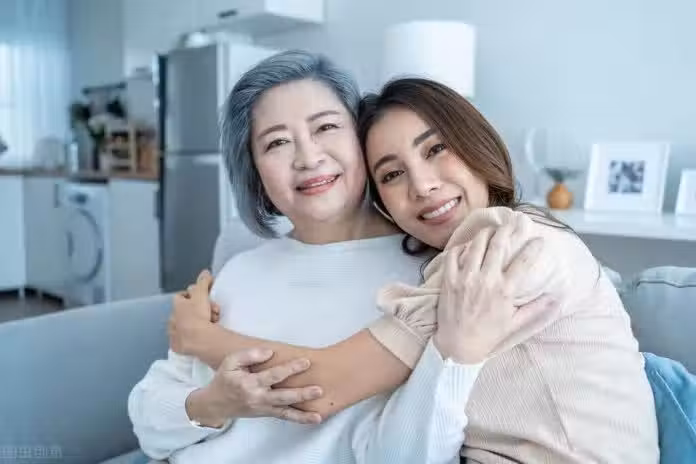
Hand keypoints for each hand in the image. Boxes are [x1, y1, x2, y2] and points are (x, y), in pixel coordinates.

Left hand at [169, 270, 219, 354]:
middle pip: (185, 311)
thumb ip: (203, 282)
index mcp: (176, 306)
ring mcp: (174, 333)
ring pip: (186, 325)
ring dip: (198, 323)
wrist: (199, 339)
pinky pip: (185, 339)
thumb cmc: (198, 315)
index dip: (192, 295)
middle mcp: (172, 319)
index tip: (203, 298)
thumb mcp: (202, 294)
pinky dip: (192, 337)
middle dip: (198, 310)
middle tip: (212, 312)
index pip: (181, 296)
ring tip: (213, 323)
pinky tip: (203, 336)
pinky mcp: (178, 346)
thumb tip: (205, 272)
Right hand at [186, 348, 323, 426]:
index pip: (273, 375)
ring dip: (303, 413)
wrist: (216, 404)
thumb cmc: (225, 379)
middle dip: (301, 394)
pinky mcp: (266, 413)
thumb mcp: (230, 362)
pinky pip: (284, 417)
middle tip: (318, 389)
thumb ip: (249, 355)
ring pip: (285, 411)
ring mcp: (263, 408)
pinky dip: (299, 419)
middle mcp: (257, 398)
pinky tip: (314, 418)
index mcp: (249, 383)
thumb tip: (270, 352)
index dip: (290, 369)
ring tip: (318, 414)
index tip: (306, 362)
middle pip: (282, 396)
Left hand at [433, 219, 557, 363]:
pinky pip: (453, 254)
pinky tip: (469, 246)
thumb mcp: (516, 325)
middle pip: (499, 244)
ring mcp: (465, 278)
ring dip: (486, 233)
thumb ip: (537, 310)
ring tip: (492, 230)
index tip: (539, 240)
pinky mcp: (449, 280)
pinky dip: (462, 247)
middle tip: (513, 223)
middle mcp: (486, 280)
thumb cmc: (488, 336)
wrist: (457, 346)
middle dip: (508, 230)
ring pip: (476, 245)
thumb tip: (557, 298)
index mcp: (505, 291)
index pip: (523, 262)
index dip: (533, 248)